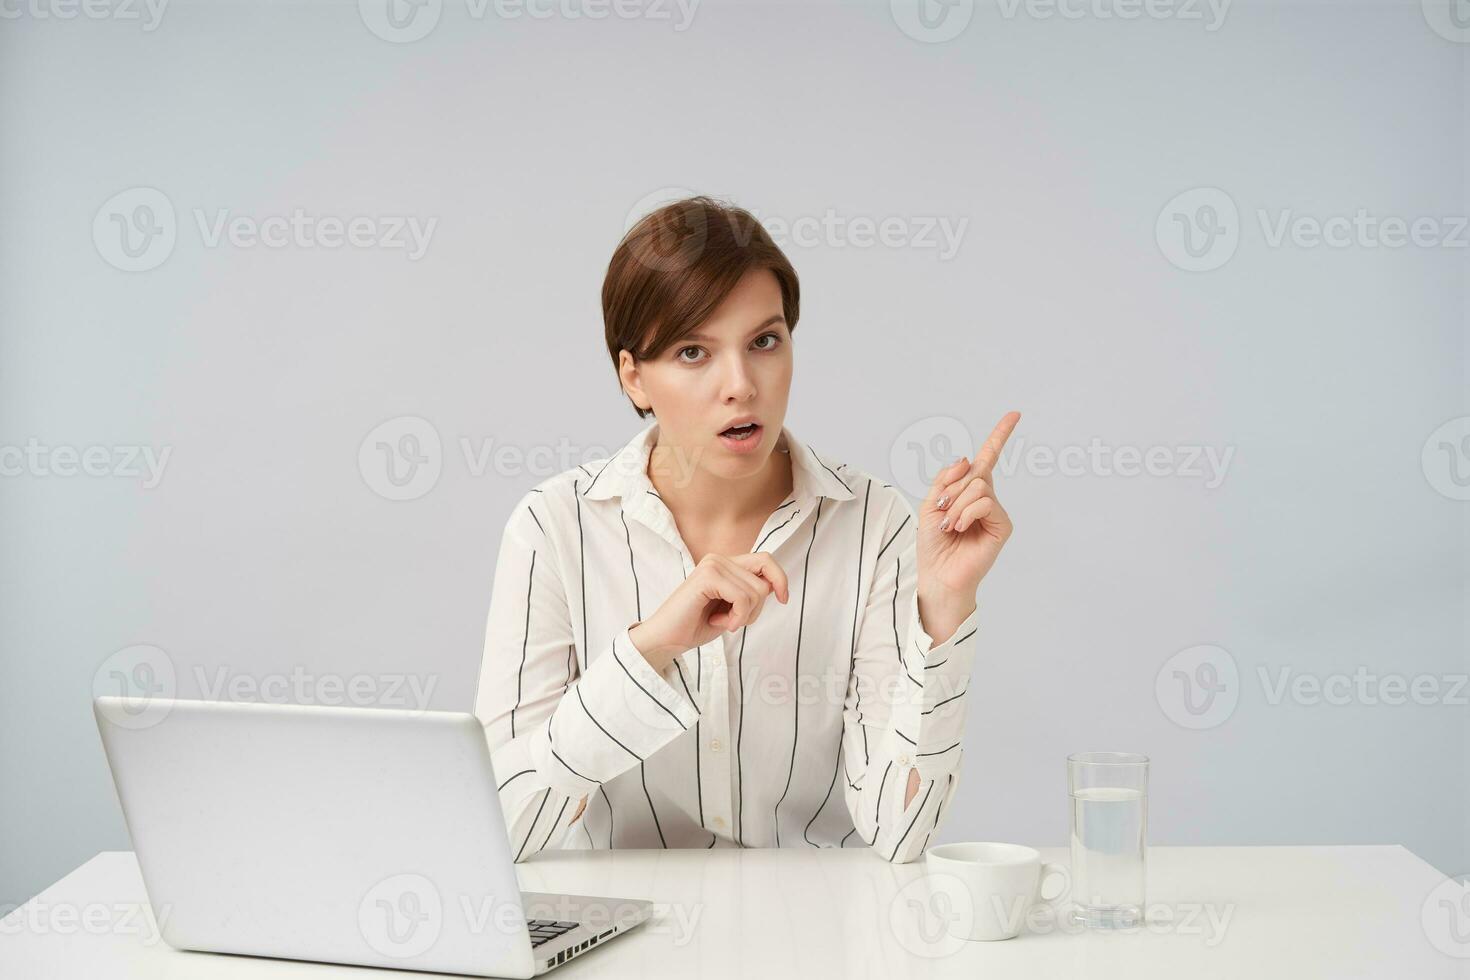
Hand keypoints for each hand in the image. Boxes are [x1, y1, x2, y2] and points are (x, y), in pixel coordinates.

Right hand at [627, 552, 788, 671]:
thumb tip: (774, 586)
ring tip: (720, 621)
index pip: (766, 560)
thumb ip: (750, 593)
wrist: (667, 639)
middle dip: (755, 609)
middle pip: (763, 581)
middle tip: (732, 621)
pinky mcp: (707, 577)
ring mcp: (712, 565)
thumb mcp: (733, 608)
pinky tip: (717, 622)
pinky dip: (736, 617)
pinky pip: (743, 598)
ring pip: (755, 592)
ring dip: (743, 616)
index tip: (783, 599)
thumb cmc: (697, 625)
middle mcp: (718, 558)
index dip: (779, 578)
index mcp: (725, 563)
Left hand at [916, 412, 1020, 607]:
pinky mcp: (1003, 525)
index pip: (987, 458)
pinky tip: (961, 528)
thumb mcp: (931, 504)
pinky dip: (967, 513)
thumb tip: (967, 458)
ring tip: (952, 525)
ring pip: (978, 486)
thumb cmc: (934, 544)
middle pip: (974, 472)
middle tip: (943, 512)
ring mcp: (995, 512)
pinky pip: (985, 502)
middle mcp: (985, 498)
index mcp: (968, 491)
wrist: (938, 574)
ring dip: (957, 505)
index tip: (1014, 414)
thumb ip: (946, 479)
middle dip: (952, 490)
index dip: (1000, 435)